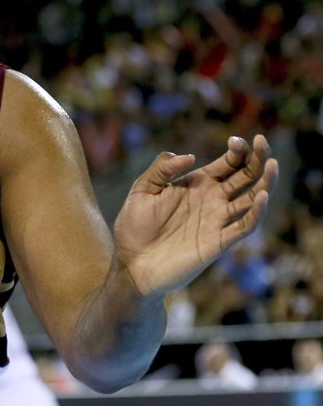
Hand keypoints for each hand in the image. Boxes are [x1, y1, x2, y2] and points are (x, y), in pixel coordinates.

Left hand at [114, 135, 277, 297]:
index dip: (238, 150)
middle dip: (258, 159)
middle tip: (265, 142)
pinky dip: (256, 213)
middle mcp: (213, 201)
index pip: (228, 163)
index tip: (236, 141)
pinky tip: (261, 197)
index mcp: (197, 185)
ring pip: (252, 199)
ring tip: (272, 165)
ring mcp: (217, 221)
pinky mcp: (218, 242)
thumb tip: (189, 156)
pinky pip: (244, 226)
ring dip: (266, 182)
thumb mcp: (142, 190)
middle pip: (246, 177)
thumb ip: (162, 169)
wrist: (132, 264)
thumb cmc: (134, 228)